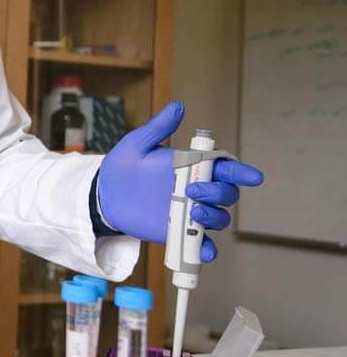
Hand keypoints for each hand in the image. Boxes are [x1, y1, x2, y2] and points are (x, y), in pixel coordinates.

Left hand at [97, 102, 263, 260]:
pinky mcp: (178, 231)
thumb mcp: (137, 144)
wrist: (104, 195)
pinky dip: (206, 249)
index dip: (241, 172)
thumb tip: (178, 107)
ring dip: (215, 217)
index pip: (224, 168)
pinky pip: (200, 245)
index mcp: (192, 166)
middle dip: (219, 192)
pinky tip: (204, 248)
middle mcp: (196, 189)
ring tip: (193, 211)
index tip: (252, 177)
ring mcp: (189, 212)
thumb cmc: (123, 166)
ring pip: (219, 218)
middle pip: (226, 193)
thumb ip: (158, 128)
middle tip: (193, 189)